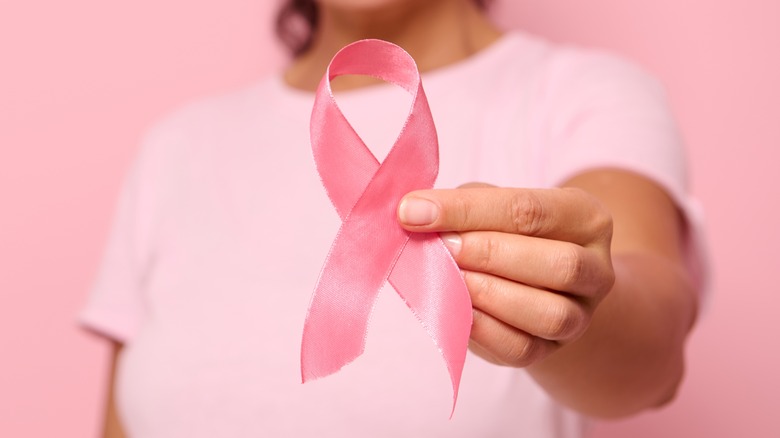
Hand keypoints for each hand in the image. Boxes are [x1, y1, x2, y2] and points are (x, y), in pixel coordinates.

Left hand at [397, 184, 615, 366]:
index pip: (529, 210)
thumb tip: (415, 212)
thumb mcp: (491, 204)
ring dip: (491, 295)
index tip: (413, 211)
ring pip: (550, 313)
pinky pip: (523, 348)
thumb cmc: (506, 232)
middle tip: (443, 248)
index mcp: (584, 216)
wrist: (532, 282)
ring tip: (450, 279)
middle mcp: (596, 267)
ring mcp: (581, 314)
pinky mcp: (552, 350)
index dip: (466, 210)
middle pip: (557, 263)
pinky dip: (485, 331)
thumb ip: (463, 205)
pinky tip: (456, 310)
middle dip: (490, 254)